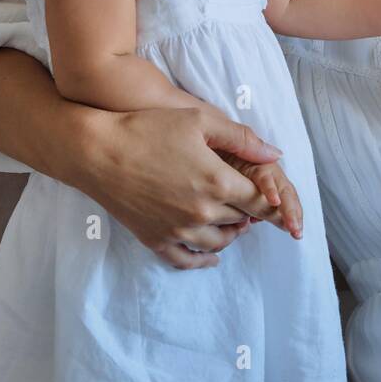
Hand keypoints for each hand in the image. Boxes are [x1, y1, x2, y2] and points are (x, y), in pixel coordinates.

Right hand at [82, 103, 300, 269]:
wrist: (97, 151)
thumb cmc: (148, 128)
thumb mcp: (199, 121)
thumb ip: (241, 138)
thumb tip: (275, 154)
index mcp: (218, 182)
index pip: (259, 200)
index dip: (274, 202)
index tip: (283, 204)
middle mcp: (202, 212)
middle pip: (241, 220)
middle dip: (251, 212)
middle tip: (255, 206)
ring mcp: (178, 229)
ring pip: (220, 241)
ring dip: (232, 233)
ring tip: (236, 223)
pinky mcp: (156, 239)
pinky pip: (187, 259)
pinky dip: (204, 260)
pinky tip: (213, 256)